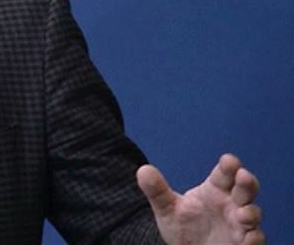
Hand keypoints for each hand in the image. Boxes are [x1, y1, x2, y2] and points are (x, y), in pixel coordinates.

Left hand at [137, 154, 263, 244]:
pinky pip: (253, 239)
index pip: (224, 174)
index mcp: (214, 190)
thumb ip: (157, 191)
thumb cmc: (182, 226)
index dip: (229, 166)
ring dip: (250, 212)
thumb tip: (143, 170)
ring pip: (252, 213)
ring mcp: (239, 224)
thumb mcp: (167, 209)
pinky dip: (253, 238)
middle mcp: (230, 204)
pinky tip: (250, 237)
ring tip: (243, 214)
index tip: (229, 161)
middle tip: (243, 176)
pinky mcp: (243, 243)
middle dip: (247, 182)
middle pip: (245, 189)